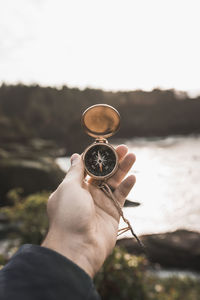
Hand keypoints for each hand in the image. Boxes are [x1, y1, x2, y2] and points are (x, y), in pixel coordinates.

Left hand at [42, 145, 135, 277]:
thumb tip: (76, 156)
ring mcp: (101, 203)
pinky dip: (127, 186)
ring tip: (132, 156)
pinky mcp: (112, 212)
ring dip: (123, 169)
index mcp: (74, 186)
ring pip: (114, 181)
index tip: (106, 146)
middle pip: (103, 172)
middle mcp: (87, 193)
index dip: (97, 155)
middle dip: (113, 160)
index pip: (87, 166)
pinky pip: (121, 196)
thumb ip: (75, 171)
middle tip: (124, 148)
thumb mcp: (68, 187)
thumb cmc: (68, 215)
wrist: (77, 247)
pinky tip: (133, 177)